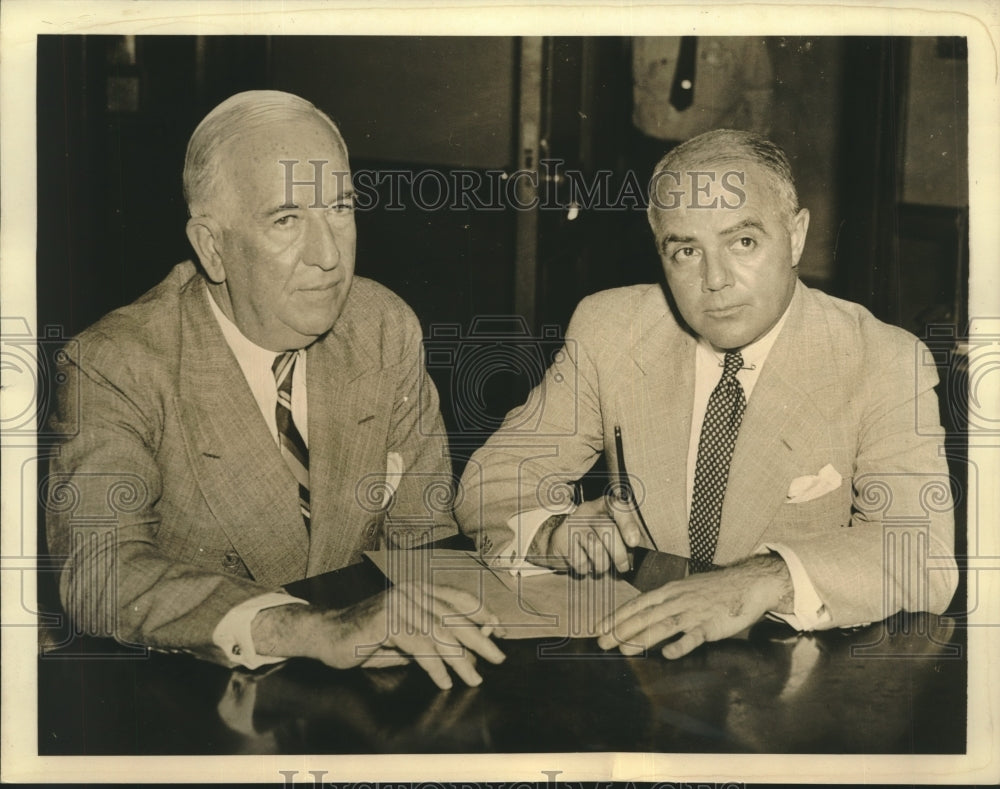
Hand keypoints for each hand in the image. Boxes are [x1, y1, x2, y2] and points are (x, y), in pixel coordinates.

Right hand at [252, 582, 505, 688]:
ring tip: (473, 679)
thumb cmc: (367, 637)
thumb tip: (470, 649)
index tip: (499, 630)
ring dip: (460, 659)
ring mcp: (399, 603)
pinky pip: (419, 646)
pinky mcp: (387, 621)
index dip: (481, 612)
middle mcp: (411, 591)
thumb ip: (433, 637)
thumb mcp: (405, 635)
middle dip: (479, 639)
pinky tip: (444, 682)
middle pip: (454, 616)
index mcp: (418, 589)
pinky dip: (435, 667)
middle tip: (498, 658)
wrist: (326, 634)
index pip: (458, 598)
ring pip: (440, 633)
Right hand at [528, 498, 643, 575]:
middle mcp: (588, 510)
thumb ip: (627, 537)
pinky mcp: (562, 539)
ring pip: (595, 548)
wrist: (563, 538)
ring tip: (601, 566)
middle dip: (619, 554)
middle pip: (607, 530)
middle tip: (623, 567)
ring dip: (602, 565)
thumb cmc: (597, 536)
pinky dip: (586, 569)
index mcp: (605, 505)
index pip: (617, 506)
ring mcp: (573, 523)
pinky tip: (585, 563)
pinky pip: (580, 561)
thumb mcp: (613, 530)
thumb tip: (641, 553)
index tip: (634, 542)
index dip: (628, 523)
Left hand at [597, 554, 793, 657]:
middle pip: (645, 615)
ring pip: (663, 624)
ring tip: (624, 649)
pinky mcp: (711, 625)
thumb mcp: (685, 588)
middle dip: (621, 629)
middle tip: (602, 643)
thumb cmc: (714, 588)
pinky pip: (693, 636)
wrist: (747, 583)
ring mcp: (694, 612)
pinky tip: (667, 654)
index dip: (617, 615)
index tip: (599, 627)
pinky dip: (680, 645)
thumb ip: (666, 600)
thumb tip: (645, 612)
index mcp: (670, 591)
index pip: (637, 603)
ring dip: (642, 638)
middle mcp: (677, 599)